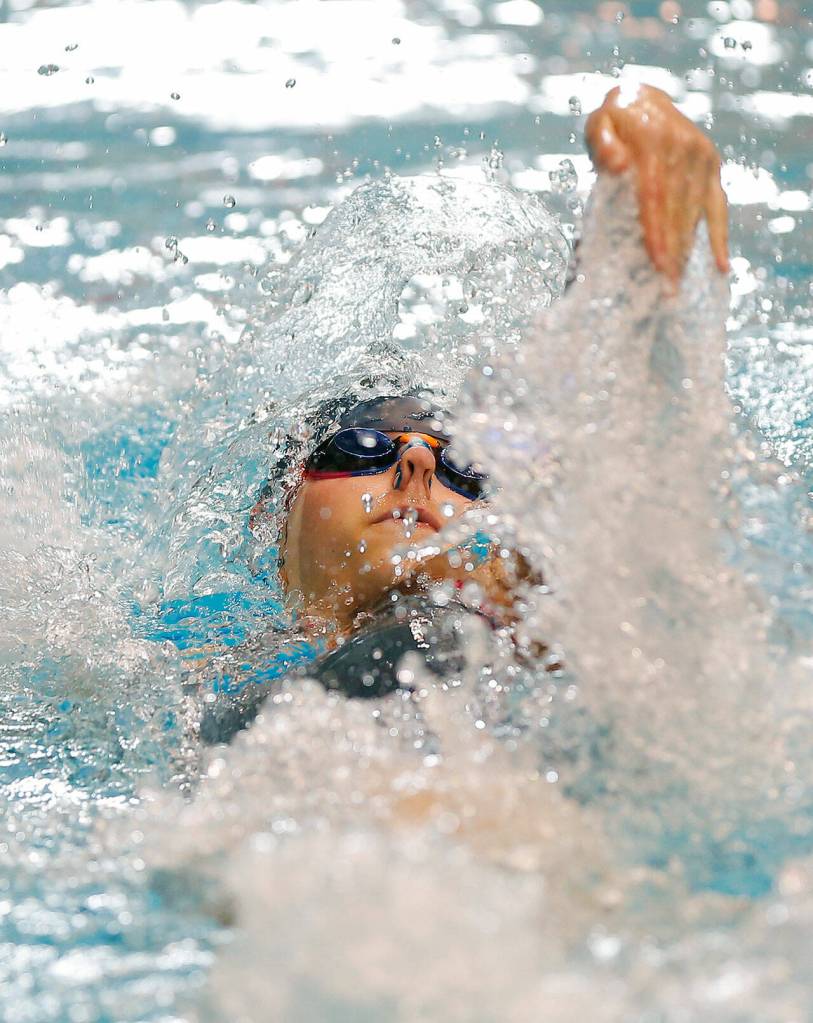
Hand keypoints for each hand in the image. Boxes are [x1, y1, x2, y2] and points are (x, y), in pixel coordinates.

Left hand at [585, 84, 728, 287]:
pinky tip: (721, 266)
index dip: (656, 231)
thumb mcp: (599, 124)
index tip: (656, 262)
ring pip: (695, 214)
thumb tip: (616, 164)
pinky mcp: (711, 166)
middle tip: (665, 288)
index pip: (655, 197)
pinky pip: (718, 206)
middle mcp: (685, 150)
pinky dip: (719, 237)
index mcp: (656, 144)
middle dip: (672, 252)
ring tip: (677, 284)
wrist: (642, 99)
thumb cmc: (613, 122)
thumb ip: (602, 143)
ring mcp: (702, 158)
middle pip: (677, 211)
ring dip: (688, 251)